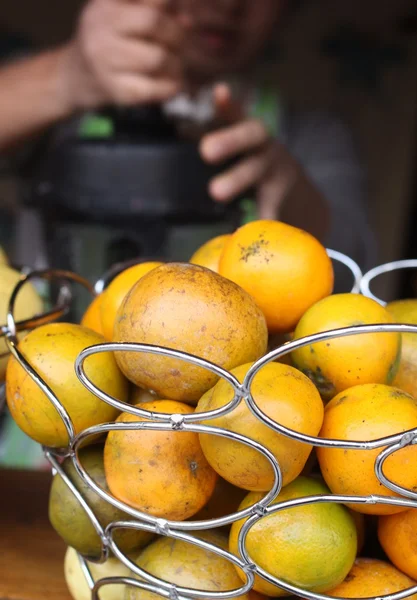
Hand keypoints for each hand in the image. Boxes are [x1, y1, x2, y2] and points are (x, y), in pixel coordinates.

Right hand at [61, 0, 185, 111]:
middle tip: (179, 45)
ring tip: (175, 66)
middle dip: (176, 33)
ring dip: (176, 63)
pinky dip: (171, 87)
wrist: (75, 76)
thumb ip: (152, 9)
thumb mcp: (121, 12)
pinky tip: (172, 83)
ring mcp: (105, 62)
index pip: (150, 0)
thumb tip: (187, 21)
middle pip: (152, 22)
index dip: (172, 6)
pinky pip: (154, 89)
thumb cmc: (108, 40)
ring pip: (157, 58)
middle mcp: (100, 27)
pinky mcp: (116, 91)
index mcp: (106, 3)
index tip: (182, 17)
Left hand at [200, 84, 299, 218]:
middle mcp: (264, 146)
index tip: (219, 92)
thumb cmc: (252, 166)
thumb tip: (178, 129)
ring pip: (257, 170)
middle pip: (251, 135)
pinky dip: (262, 215)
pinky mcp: (280, 200)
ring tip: (215, 192)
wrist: (291, 194)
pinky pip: (271, 207)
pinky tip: (251, 222)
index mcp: (248, 132)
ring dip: (236, 179)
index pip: (238, 113)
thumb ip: (214, 138)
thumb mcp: (238, 148)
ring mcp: (276, 172)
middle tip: (206, 151)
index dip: (228, 104)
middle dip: (229, 140)